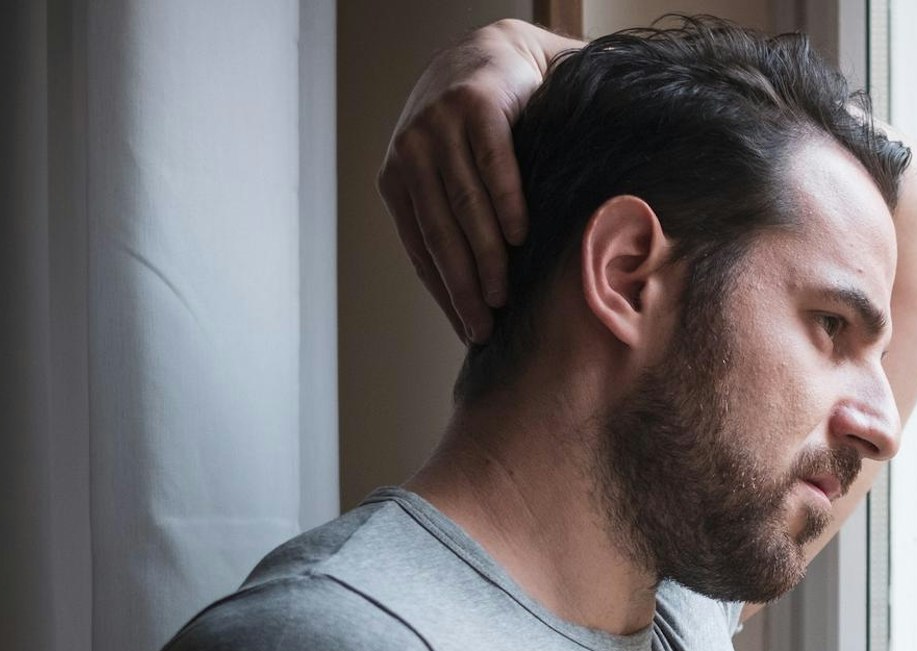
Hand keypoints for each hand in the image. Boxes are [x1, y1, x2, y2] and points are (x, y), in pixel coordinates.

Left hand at [377, 20, 577, 341]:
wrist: (493, 54)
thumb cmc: (473, 126)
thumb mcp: (445, 168)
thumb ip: (447, 215)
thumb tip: (469, 291)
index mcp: (397, 178)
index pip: (419, 249)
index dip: (444, 293)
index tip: (468, 330)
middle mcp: (411, 153)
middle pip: (440, 233)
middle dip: (463, 286)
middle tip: (484, 326)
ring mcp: (441, 128)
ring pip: (465, 205)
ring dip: (486, 255)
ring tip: (504, 294)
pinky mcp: (477, 107)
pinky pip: (493, 165)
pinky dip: (506, 203)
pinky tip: (520, 235)